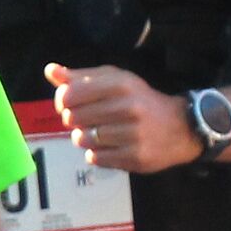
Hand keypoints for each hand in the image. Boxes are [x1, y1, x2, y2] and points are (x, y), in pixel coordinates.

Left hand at [43, 62, 197, 174]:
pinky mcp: (135, 157)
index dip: (62, 101)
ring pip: (83, 140)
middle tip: (86, 120)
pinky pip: (96, 158)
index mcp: (121, 84)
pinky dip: (95, 154)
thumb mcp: (115, 80)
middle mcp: (128, 108)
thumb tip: (50, 71)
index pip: (71, 94)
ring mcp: (133, 134)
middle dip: (74, 120)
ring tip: (97, 134)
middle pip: (74, 118)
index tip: (68, 104)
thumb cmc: (140, 100)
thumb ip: (81, 77)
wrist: (181, 127)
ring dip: (84, 138)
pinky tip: (107, 146)